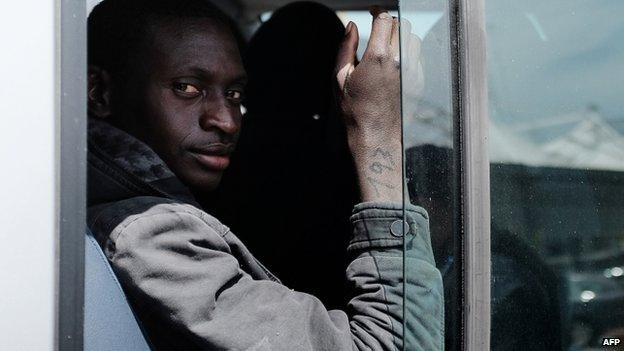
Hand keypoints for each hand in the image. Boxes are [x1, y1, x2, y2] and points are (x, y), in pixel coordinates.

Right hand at [335, 8, 421, 201]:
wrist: (377, 136)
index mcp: (377, 58)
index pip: (384, 19)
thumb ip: (345, 47)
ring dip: (400, 36)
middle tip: (378, 28)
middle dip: (388, 22)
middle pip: (401, 25)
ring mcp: (413, 71)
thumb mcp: (339, 78)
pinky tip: (395, 61)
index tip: (372, 12)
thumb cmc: (354, 110)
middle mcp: (399, 61)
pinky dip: (408, 51)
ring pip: (412, 38)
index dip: (377, 11)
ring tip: (387, 44)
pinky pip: (418, 56)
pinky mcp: (419, 81)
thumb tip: (351, 25)